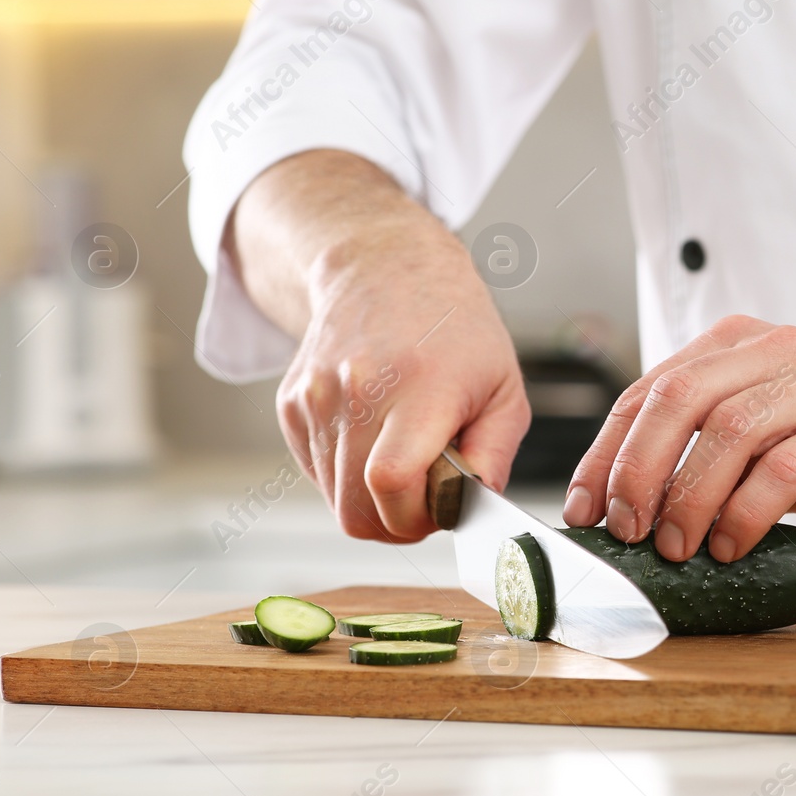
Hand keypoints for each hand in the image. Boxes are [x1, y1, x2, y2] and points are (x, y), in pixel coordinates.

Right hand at [234, 151, 527, 541]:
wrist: (385, 271)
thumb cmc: (456, 332)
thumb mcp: (504, 390)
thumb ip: (494, 457)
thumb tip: (474, 509)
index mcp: (418, 387)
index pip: (390, 483)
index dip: (415, 518)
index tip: (441, 509)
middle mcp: (357, 390)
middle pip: (355, 508)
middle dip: (395, 524)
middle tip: (425, 500)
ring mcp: (315, 397)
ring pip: (334, 498)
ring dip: (372, 502)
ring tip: (406, 464)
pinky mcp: (291, 405)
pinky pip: (317, 474)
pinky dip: (347, 477)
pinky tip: (376, 442)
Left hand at [562, 316, 795, 562]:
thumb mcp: (771, 426)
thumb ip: (710, 444)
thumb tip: (633, 505)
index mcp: (742, 344)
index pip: (650, 387)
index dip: (607, 449)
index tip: (585, 505)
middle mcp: (777, 352)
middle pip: (678, 399)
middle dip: (637, 470)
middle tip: (624, 529)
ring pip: (727, 432)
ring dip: (688, 497)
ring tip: (675, 547)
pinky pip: (785, 469)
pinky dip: (746, 513)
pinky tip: (732, 545)